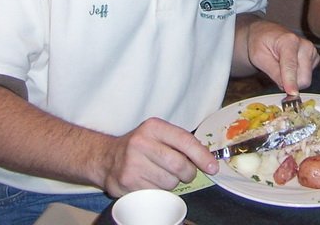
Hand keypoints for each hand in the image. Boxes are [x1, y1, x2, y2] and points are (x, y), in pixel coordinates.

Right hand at [98, 117, 217, 196]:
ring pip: (169, 182)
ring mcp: (133, 164)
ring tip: (161, 175)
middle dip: (188, 173)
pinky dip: (159, 191)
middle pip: (179, 165)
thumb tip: (208, 159)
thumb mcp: (157, 135)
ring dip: (172, 183)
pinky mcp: (128, 182)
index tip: (212, 167)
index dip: (202, 156)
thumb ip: (180, 142)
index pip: (185, 141)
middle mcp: (142, 143)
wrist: (107, 158)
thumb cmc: (139, 146)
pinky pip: (157, 193)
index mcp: (153, 127)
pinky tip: (150, 182)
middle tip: (186, 174)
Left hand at [244, 18, 319, 94]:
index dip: (291, 82)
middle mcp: (305, 45)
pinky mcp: (314, 58)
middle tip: (276, 75)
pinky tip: (289, 66)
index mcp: (289, 41)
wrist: (267, 33)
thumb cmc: (261, 43)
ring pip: (306, 80)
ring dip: (293, 80)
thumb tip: (287, 89)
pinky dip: (297, 76)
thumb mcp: (259, 57)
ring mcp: (312, 51)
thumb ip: (273, 72)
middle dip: (290, 83)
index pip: (291, 66)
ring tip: (281, 67)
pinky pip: (307, 77)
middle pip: (303, 78)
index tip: (292, 93)